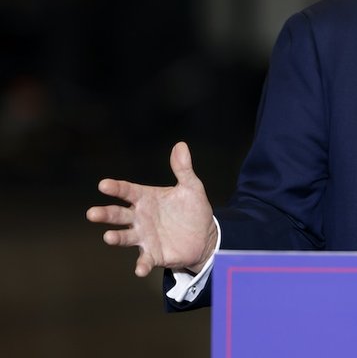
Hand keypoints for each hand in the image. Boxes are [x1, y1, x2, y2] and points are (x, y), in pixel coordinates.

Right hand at [86, 142, 217, 276]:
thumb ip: (183, 169)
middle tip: (92, 213)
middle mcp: (140, 218)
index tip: (104, 184)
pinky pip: (144, 260)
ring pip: (125, 236)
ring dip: (116, 237)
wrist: (205, 236)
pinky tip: (140, 269)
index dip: (116, 188)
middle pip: (118, 215)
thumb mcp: (191, 187)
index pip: (127, 191)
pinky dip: (141, 265)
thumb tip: (181, 145)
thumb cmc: (193, 210)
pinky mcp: (153, 254)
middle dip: (105, 214)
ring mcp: (144, 236)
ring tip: (108, 237)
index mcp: (146, 198)